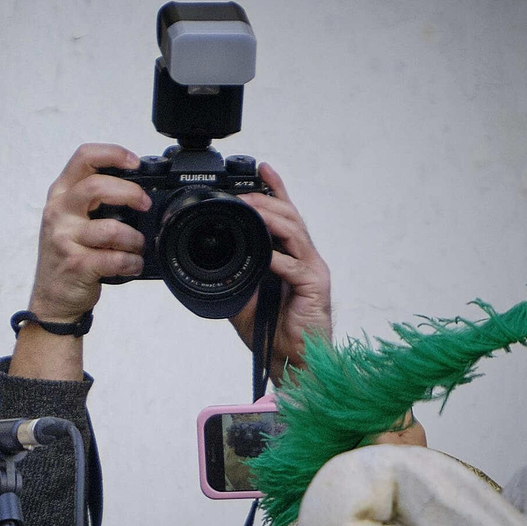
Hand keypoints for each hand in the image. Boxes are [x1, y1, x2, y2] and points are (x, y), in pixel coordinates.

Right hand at [26, 144, 149, 321]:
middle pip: (96, 186)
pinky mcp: (76, 264)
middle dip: (130, 193)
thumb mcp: (71, 219)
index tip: (135, 163)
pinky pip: (115, 258)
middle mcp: (58, 212)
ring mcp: (64, 238)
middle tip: (144, 204)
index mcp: (60, 194)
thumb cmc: (68, 254)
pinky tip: (130, 265)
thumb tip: (139, 189)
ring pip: (112, 228)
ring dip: (134, 239)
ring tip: (136, 247)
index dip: (113, 154)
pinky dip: (131, 262)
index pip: (84, 158)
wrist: (52, 297)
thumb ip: (94, 200)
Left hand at [229, 163, 331, 381]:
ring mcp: (312, 270)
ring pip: (295, 233)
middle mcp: (304, 258)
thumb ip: (236, 273)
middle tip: (244, 194)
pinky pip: (294, 266)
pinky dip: (277, 258)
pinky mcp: (315, 287)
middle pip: (290, 217)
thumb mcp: (245, 295)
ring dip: (271, 219)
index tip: (261, 167)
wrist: (291, 359)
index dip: (275, 189)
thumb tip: (211, 259)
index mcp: (289, 256)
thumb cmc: (273, 329)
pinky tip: (264, 255)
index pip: (284, 215)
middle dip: (267, 200)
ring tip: (251, 210)